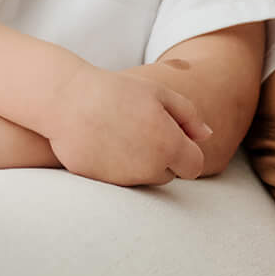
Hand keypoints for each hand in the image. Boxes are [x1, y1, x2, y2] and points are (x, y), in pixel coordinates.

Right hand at [45, 63, 210, 185]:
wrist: (67, 100)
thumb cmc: (116, 91)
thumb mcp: (158, 93)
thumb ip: (189, 115)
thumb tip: (207, 136)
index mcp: (170, 145)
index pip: (194, 166)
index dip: (187, 152)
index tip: (173, 138)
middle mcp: (150, 168)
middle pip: (168, 174)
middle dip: (162, 158)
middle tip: (141, 130)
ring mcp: (124, 179)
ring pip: (143, 179)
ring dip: (140, 164)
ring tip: (121, 133)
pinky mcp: (102, 183)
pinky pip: (117, 181)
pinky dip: (115, 167)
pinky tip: (104, 143)